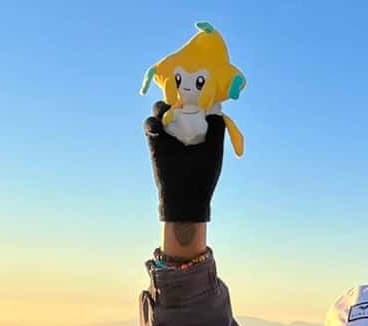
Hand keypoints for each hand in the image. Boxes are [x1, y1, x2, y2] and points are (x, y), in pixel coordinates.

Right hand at [145, 101, 225, 222]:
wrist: (186, 196)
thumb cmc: (203, 174)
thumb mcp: (214, 149)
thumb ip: (217, 128)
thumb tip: (216, 108)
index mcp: (199, 128)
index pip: (195, 105)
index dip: (195, 95)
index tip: (197, 87)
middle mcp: (183, 128)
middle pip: (176, 103)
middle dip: (176, 95)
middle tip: (179, 97)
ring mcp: (168, 134)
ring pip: (161, 110)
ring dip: (162, 106)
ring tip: (167, 110)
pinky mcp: (154, 141)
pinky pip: (149, 125)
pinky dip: (151, 122)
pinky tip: (157, 127)